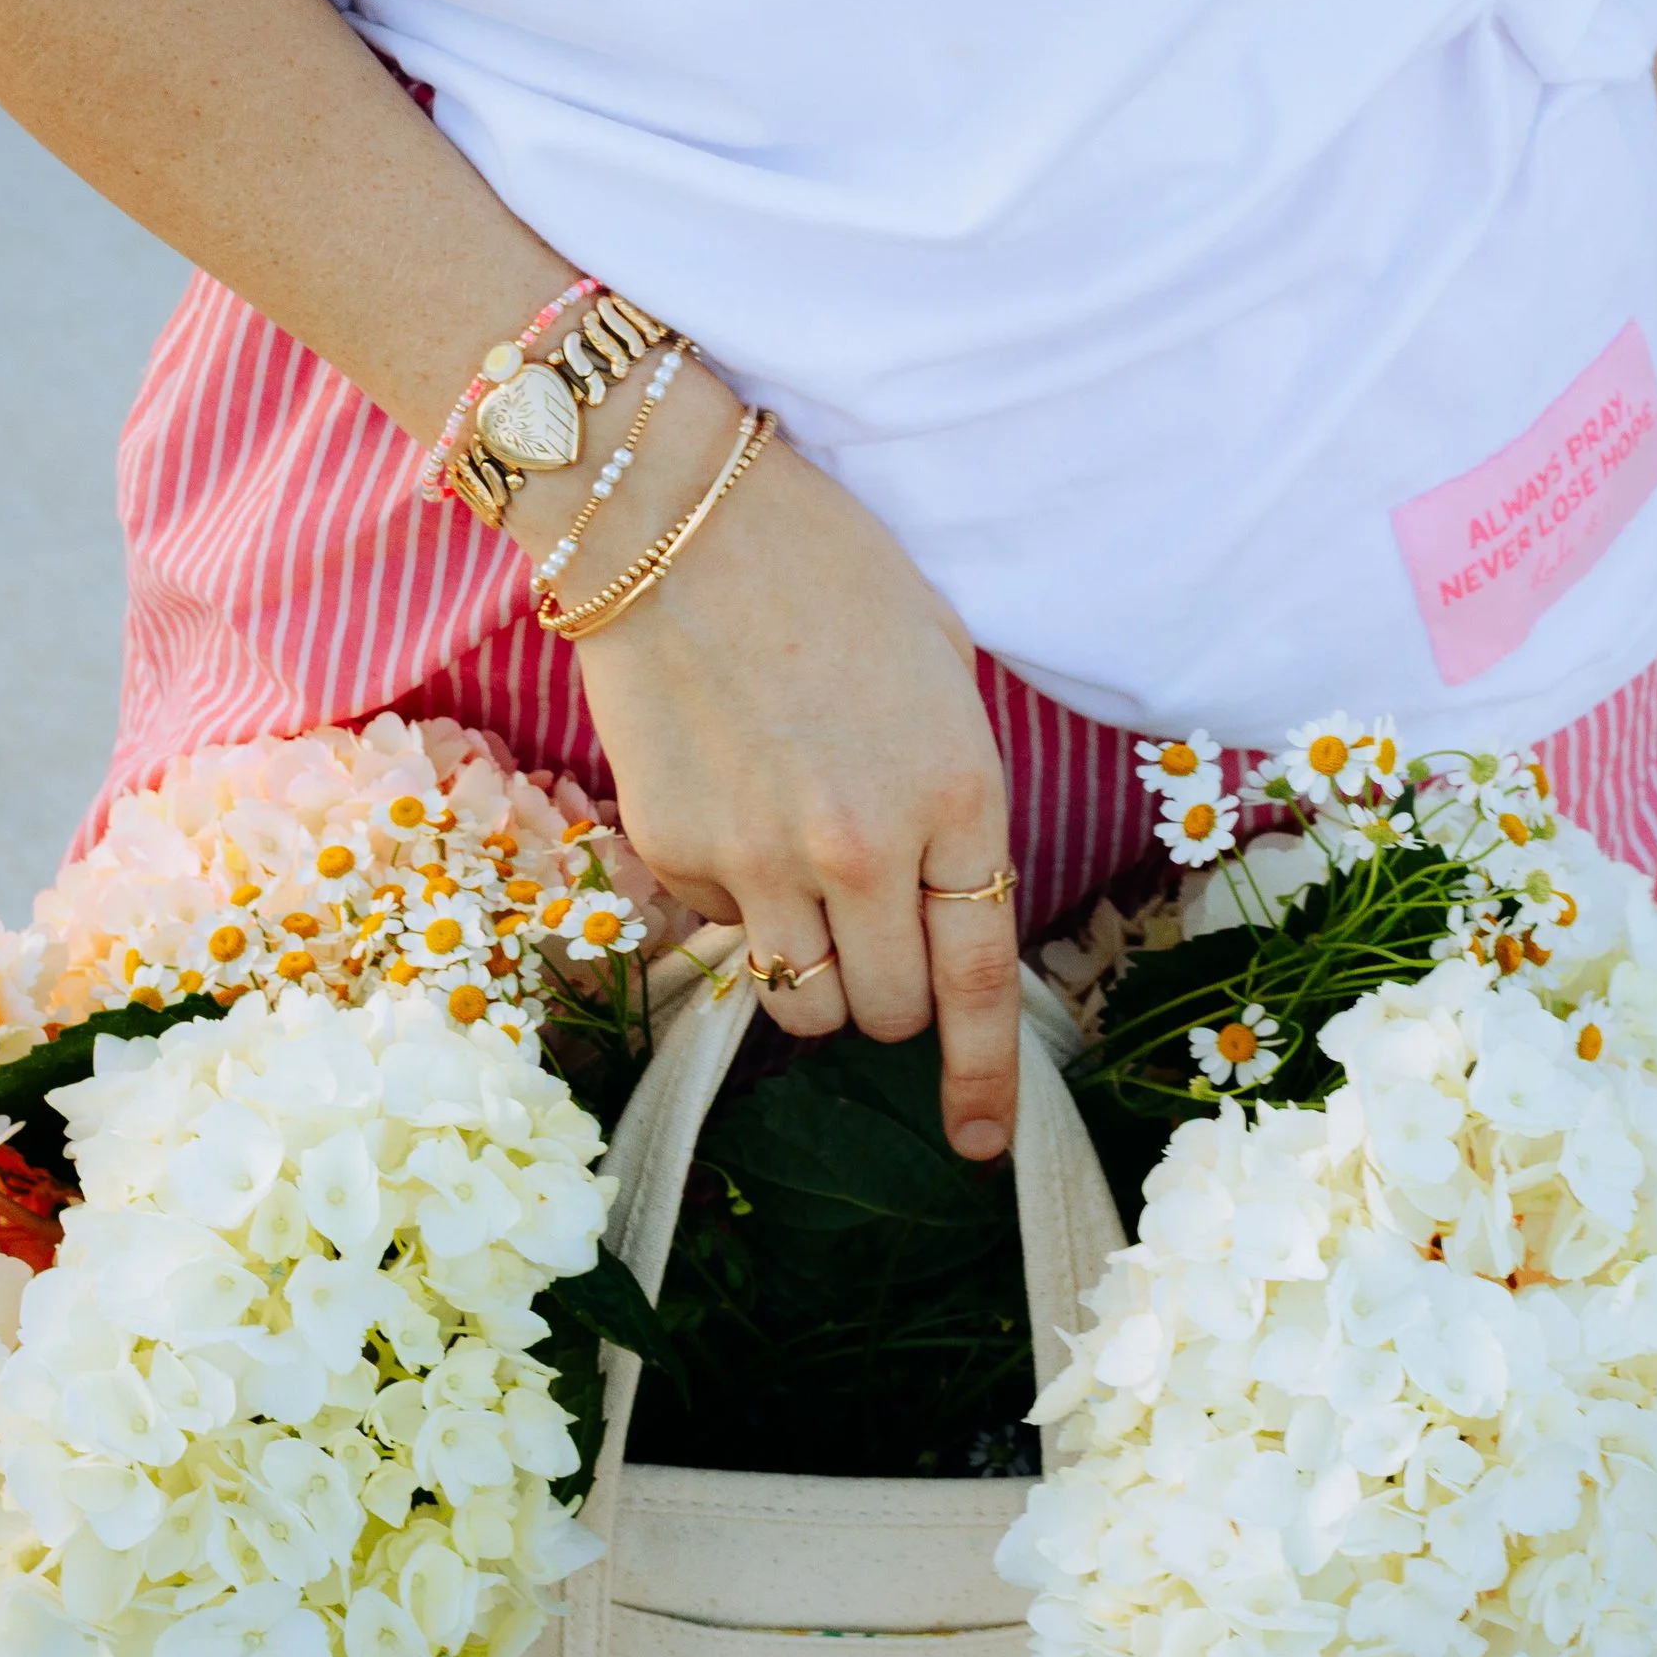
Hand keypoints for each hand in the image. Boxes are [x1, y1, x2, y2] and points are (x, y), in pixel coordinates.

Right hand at [527, 374, 1020, 1159]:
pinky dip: (736, 901)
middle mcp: (863, 845)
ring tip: (800, 877)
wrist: (675, 511)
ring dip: (812, 973)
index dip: (985, 1078)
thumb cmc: (830, 571)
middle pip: (884, 1012)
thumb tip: (943, 899)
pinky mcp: (672, 853)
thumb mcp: (940, 671)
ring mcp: (759, 858)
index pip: (980, 978)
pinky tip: (731, 798)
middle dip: (887, 995)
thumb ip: (952, 798)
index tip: (982, 1144)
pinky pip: (723, 932)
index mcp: (957, 793)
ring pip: (798, 1004)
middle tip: (873, 928)